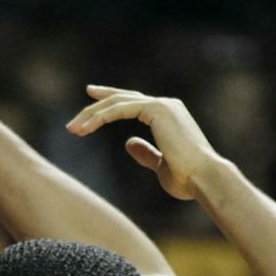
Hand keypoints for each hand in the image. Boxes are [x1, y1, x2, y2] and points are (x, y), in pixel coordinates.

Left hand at [66, 86, 223, 200]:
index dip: (110, 103)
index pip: (133, 103)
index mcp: (168, 116)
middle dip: (96, 106)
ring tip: (73, 129)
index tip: (91, 103)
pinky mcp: (157, 109)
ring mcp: (162, 105)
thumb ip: (145, 152)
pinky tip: (86, 128)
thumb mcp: (160, 165)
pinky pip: (121, 108)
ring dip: (92, 115)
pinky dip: (101, 116)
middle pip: (122, 98)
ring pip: (118, 102)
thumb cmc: (186, 178)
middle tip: (74, 118)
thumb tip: (128, 143)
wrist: (203, 177)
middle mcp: (166, 105)